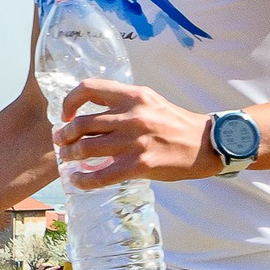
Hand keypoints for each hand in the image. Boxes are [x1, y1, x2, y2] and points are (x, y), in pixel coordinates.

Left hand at [53, 81, 216, 185]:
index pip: (88, 88)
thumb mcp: (151, 102)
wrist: (208, 144)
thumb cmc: (178, 125)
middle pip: (81, 123)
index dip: (69, 101)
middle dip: (64, 135)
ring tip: (68, 160)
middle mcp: (132, 116)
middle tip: (61, 142)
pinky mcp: (140, 165)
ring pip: (86, 147)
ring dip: (70, 155)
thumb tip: (93, 114)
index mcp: (134, 96)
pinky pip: (102, 175)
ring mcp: (135, 141)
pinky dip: (84, 180)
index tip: (66, 114)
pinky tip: (78, 181)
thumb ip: (124, 104)